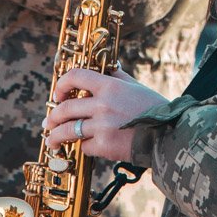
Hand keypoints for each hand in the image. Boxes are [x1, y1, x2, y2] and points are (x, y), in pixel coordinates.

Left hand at [43, 68, 167, 161]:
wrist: (168, 134)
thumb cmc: (155, 109)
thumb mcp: (136, 86)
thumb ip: (118, 76)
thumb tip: (107, 68)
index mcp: (110, 86)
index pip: (75, 76)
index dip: (61, 85)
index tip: (57, 95)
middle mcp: (103, 104)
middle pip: (65, 108)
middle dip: (53, 117)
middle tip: (49, 123)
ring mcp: (102, 125)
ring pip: (68, 130)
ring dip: (55, 137)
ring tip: (52, 142)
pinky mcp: (104, 145)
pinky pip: (84, 146)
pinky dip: (83, 148)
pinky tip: (85, 148)